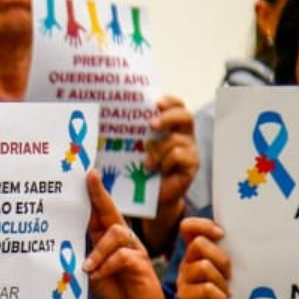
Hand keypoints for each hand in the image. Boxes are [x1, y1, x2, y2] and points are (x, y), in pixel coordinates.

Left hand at [83, 176, 167, 298]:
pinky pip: (122, 256)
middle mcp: (123, 238)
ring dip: (99, 250)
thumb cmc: (115, 286)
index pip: (101, 211)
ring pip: (117, 233)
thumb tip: (65, 243)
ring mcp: (134, 248)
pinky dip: (107, 266)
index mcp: (108, 237)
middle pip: (112, 212)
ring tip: (88, 267)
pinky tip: (98, 276)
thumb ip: (84, 255)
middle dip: (100, 195)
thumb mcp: (93, 270)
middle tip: (90, 178)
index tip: (88, 174)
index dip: (96, 192)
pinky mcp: (140, 262)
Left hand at [139, 95, 196, 253]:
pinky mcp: (192, 166)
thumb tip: (106, 117)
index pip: (177, 105)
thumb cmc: (140, 168)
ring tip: (147, 163)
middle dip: (168, 118)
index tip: (156, 102)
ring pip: (177, 140)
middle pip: (185, 116)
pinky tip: (156, 170)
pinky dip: (164, 162)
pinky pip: (179, 156)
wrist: (150, 197)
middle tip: (151, 124)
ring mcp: (190, 150)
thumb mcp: (135, 147)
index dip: (169, 101)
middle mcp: (184, 135)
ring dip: (159, 150)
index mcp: (172, 126)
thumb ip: (131, 133)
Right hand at [175, 218, 230, 298]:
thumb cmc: (232, 293)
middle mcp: (187, 263)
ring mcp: (184, 280)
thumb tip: (244, 236)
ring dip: (221, 281)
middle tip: (229, 274)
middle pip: (198, 244)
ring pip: (203, 266)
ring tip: (226, 292)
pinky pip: (205, 288)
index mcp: (197, 252)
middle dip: (220, 258)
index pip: (188, 228)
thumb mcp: (232, 268)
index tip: (221, 234)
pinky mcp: (185, 298)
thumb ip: (230, 251)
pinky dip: (219, 296)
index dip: (202, 226)